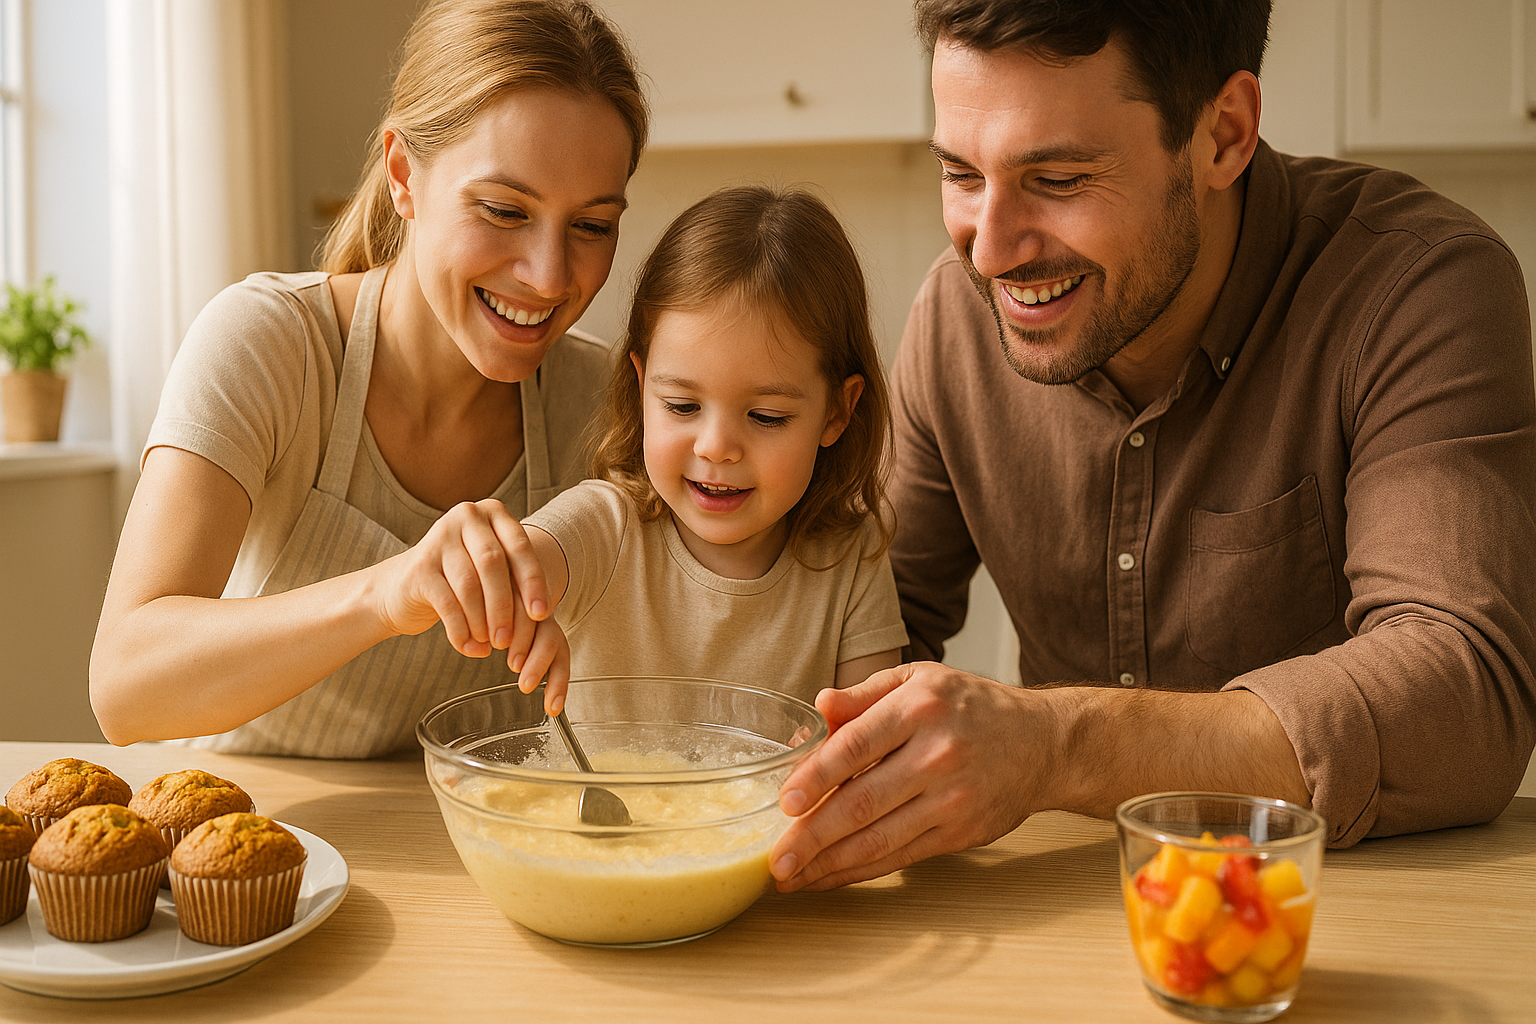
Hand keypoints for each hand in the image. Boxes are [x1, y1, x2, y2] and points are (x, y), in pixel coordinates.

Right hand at [368, 499, 570, 710]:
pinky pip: (447, 602)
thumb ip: (517, 583)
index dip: (533, 582)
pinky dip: (462, 630)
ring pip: (469, 585)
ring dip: (483, 621)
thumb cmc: (464, 581)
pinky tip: (470, 647)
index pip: (519, 547)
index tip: (542, 614)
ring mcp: (439, 538)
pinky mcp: (419, 566)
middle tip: (509, 640)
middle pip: (493, 564)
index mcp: (492, 513)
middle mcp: (465, 516)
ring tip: (490, 644)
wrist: (405, 588)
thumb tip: (540, 614)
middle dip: (505, 606)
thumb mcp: (495, 574)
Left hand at [769, 662, 1047, 890]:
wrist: (1042, 742)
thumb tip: (820, 704)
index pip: (857, 745)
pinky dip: (860, 871)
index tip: (785, 802)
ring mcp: (951, 798)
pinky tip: (828, 876)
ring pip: (879, 837)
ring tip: (790, 876)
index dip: (817, 776)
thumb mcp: (921, 679)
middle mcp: (937, 754)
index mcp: (920, 707)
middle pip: (863, 801)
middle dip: (813, 835)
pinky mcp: (960, 832)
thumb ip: (866, 692)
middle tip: (776, 857)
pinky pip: (901, 856)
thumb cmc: (971, 706)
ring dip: (829, 863)